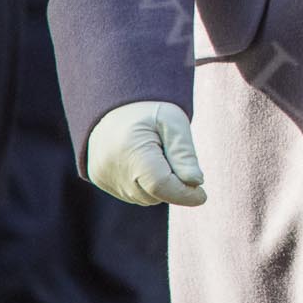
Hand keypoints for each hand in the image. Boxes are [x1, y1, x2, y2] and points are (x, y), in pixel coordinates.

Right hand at [86, 100, 206, 206]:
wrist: (115, 104)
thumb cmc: (149, 111)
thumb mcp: (173, 121)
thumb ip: (184, 152)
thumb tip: (195, 182)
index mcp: (132, 150)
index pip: (161, 185)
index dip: (184, 194)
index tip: (202, 196)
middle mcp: (113, 168)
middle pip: (154, 195)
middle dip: (172, 185)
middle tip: (175, 159)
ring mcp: (104, 176)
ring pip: (144, 198)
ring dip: (158, 186)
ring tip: (156, 156)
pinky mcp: (100, 180)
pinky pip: (131, 195)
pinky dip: (144, 185)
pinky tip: (143, 162)